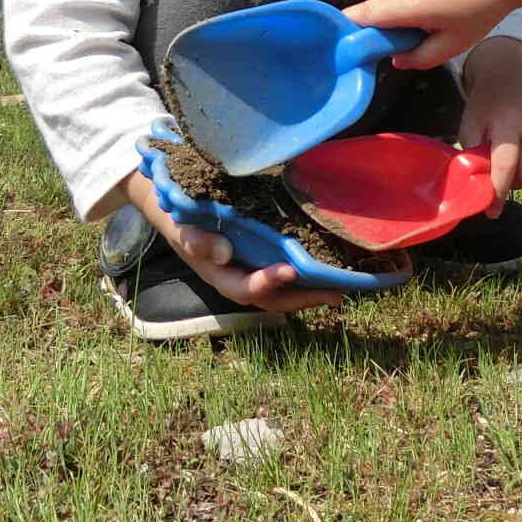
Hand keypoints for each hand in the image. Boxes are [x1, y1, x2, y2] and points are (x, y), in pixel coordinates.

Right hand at [122, 173, 344, 314]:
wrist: (181, 220)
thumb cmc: (185, 224)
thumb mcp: (186, 231)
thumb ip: (201, 242)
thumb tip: (224, 253)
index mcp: (221, 278)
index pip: (246, 288)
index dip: (268, 282)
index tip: (291, 269)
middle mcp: (240, 282)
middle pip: (273, 300)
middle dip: (304, 299)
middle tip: (335, 294)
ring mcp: (251, 277)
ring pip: (283, 295)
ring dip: (310, 294)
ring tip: (340, 290)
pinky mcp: (260, 267)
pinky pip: (284, 281)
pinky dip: (306, 281)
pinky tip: (327, 274)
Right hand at [343, 0, 514, 69]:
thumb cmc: (476, 11)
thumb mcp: (451, 45)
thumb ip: (419, 58)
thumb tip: (395, 60)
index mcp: (404, 4)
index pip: (360, 15)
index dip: (347, 31)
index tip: (347, 49)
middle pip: (372, 13)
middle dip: (382, 32)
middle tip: (408, 46)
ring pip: (386, 5)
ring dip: (397, 20)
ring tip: (429, 27)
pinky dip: (406, 8)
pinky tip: (433, 11)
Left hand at [461, 37, 521, 200]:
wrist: (512, 77)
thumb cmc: (487, 106)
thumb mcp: (470, 124)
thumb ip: (474, 155)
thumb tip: (482, 190)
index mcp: (510, 121)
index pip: (506, 165)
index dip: (499, 191)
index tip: (493, 210)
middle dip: (514, 183)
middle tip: (503, 173)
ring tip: (518, 163)